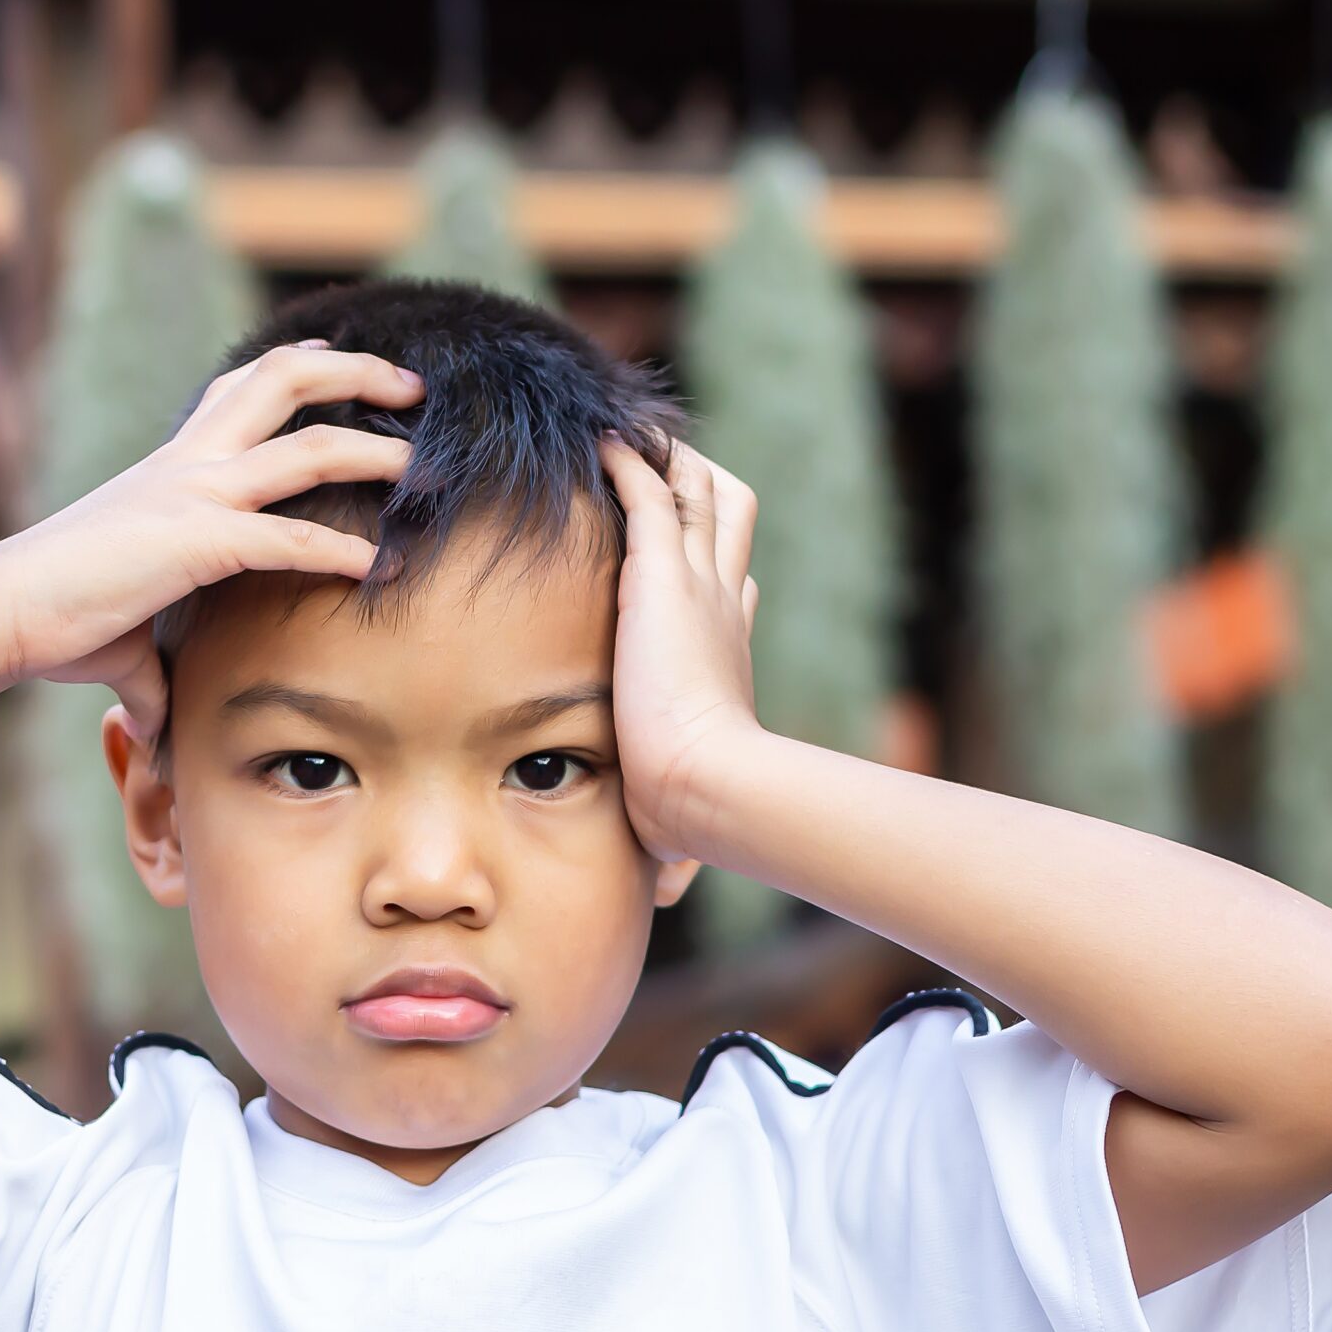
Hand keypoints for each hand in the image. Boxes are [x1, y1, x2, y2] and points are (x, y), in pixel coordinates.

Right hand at [0, 340, 423, 738]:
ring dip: (372, 449)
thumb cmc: (52, 620)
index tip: (338, 355)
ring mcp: (194, 496)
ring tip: (423, 463)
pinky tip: (378, 568)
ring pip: (305, 445)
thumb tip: (154, 729)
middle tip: (410, 385)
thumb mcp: (116, 640)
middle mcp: (188, 465)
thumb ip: (147, 675)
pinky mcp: (197, 543)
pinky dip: (340, 551)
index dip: (295, 365)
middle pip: (281, 380)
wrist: (0, 613)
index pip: (240, 390)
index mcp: (171, 469)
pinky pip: (289, 538)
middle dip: (354, 373)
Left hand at [599, 433, 763, 863]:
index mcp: (726, 649)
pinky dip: (629, 462)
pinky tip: (600, 441)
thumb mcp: (680, 807)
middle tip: (663, 458)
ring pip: (701, 491)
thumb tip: (669, 898)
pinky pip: (649, 494)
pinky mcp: (663, 576)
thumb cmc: (694, 810)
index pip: (731, 582)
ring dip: (669, 460)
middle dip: (700, 485)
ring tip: (631, 433)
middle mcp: (721, 606)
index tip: (689, 540)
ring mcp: (698, 587)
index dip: (714, 556)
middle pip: (730, 516)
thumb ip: (673, 833)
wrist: (708, 789)